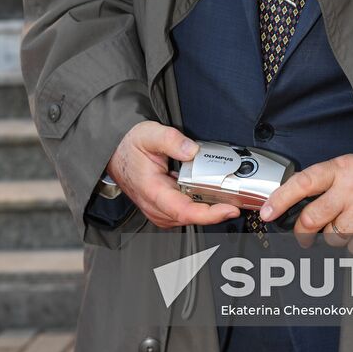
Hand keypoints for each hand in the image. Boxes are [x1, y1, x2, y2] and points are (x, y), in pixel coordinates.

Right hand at [106, 120, 240, 228]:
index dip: (209, 214)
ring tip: (227, 198)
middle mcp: (155, 205)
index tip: (229, 209)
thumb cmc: (128, 145)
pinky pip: (183, 211)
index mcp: (152, 191)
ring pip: (188, 217)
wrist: (114, 150)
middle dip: (215, 212)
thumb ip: (171, 141)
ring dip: (208, 210)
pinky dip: (198, 205)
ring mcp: (158, 208)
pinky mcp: (162, 206)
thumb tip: (191, 150)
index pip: (184, 211)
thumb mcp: (149, 134)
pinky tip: (209, 195)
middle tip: (237, 200)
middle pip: (190, 217)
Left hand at [259, 154, 352, 255]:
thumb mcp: (351, 169)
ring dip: (336, 238)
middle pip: (311, 219)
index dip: (280, 199)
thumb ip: (326, 183)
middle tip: (304, 238)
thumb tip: (293, 206)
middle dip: (303, 234)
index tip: (266, 213)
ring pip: (332, 238)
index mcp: (341, 168)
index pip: (303, 182)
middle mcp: (351, 188)